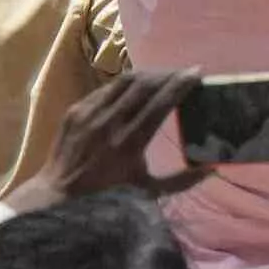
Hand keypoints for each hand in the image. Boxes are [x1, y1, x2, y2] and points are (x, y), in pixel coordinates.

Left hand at [7, 69, 209, 212]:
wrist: (57, 194)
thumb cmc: (105, 194)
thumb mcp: (146, 192)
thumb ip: (181, 181)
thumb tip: (212, 169)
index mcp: (130, 142)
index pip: (160, 103)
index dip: (180, 84)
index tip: (197, 73)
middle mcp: (110, 123)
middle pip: (144, 85)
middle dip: (167, 74)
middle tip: (181, 73)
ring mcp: (89, 114)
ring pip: (123, 81)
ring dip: (146, 75)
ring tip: (159, 77)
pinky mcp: (75, 111)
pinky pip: (104, 89)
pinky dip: (123, 85)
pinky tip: (131, 90)